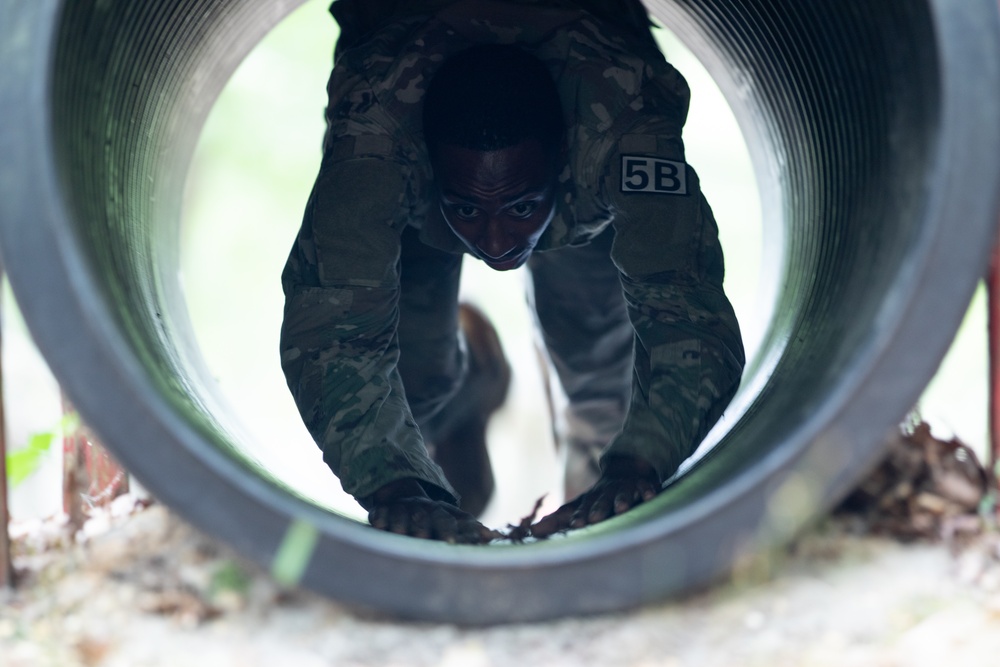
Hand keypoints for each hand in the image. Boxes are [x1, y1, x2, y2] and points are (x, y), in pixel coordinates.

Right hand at [365, 479, 499, 543]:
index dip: (448, 529)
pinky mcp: (382, 511)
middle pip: (422, 516)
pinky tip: (378, 526)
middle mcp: (419, 508)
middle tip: (423, 538)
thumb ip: (471, 528)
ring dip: (400, 523)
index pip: (445, 519)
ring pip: (400, 515)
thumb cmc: (433, 516)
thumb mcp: (452, 518)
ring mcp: (400, 509)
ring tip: (399, 533)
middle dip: (422, 526)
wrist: (405, 498)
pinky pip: (379, 514)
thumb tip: (494, 536)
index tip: (451, 542)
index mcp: (438, 511)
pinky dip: (379, 519)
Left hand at [531, 456, 660, 537]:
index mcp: (589, 499)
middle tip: (593, 520)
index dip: (576, 517)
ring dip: (621, 500)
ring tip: (622, 508)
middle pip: (599, 501)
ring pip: (621, 493)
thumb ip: (557, 520)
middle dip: (597, 510)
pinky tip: (649, 496)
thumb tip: (531, 531)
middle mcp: (604, 493)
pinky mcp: (641, 483)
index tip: (574, 526)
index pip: (578, 508)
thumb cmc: (599, 496)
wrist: (624, 470)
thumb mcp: (579, 506)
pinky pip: (644, 486)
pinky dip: (646, 490)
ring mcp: (623, 487)